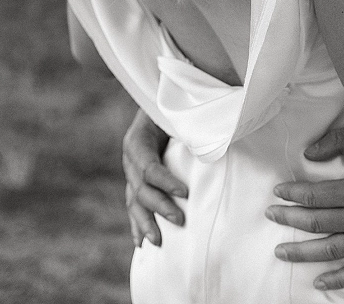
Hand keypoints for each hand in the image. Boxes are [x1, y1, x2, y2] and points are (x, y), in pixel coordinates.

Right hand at [123, 109, 187, 246]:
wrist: (161, 102)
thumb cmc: (174, 106)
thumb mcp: (177, 112)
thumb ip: (188, 123)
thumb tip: (212, 134)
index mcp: (138, 139)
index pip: (148, 166)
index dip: (165, 182)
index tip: (185, 193)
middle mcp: (131, 158)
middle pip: (141, 188)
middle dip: (159, 206)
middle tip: (180, 220)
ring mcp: (131, 171)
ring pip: (134, 201)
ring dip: (145, 222)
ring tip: (157, 241)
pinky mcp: (136, 181)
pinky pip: (133, 205)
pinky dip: (137, 224)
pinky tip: (140, 242)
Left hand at [265, 125, 343, 290]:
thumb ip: (339, 142)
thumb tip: (308, 153)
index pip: (316, 195)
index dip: (293, 194)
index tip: (277, 191)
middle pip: (318, 222)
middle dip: (290, 219)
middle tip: (271, 215)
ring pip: (332, 250)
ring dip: (304, 252)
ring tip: (282, 251)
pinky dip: (339, 279)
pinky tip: (319, 282)